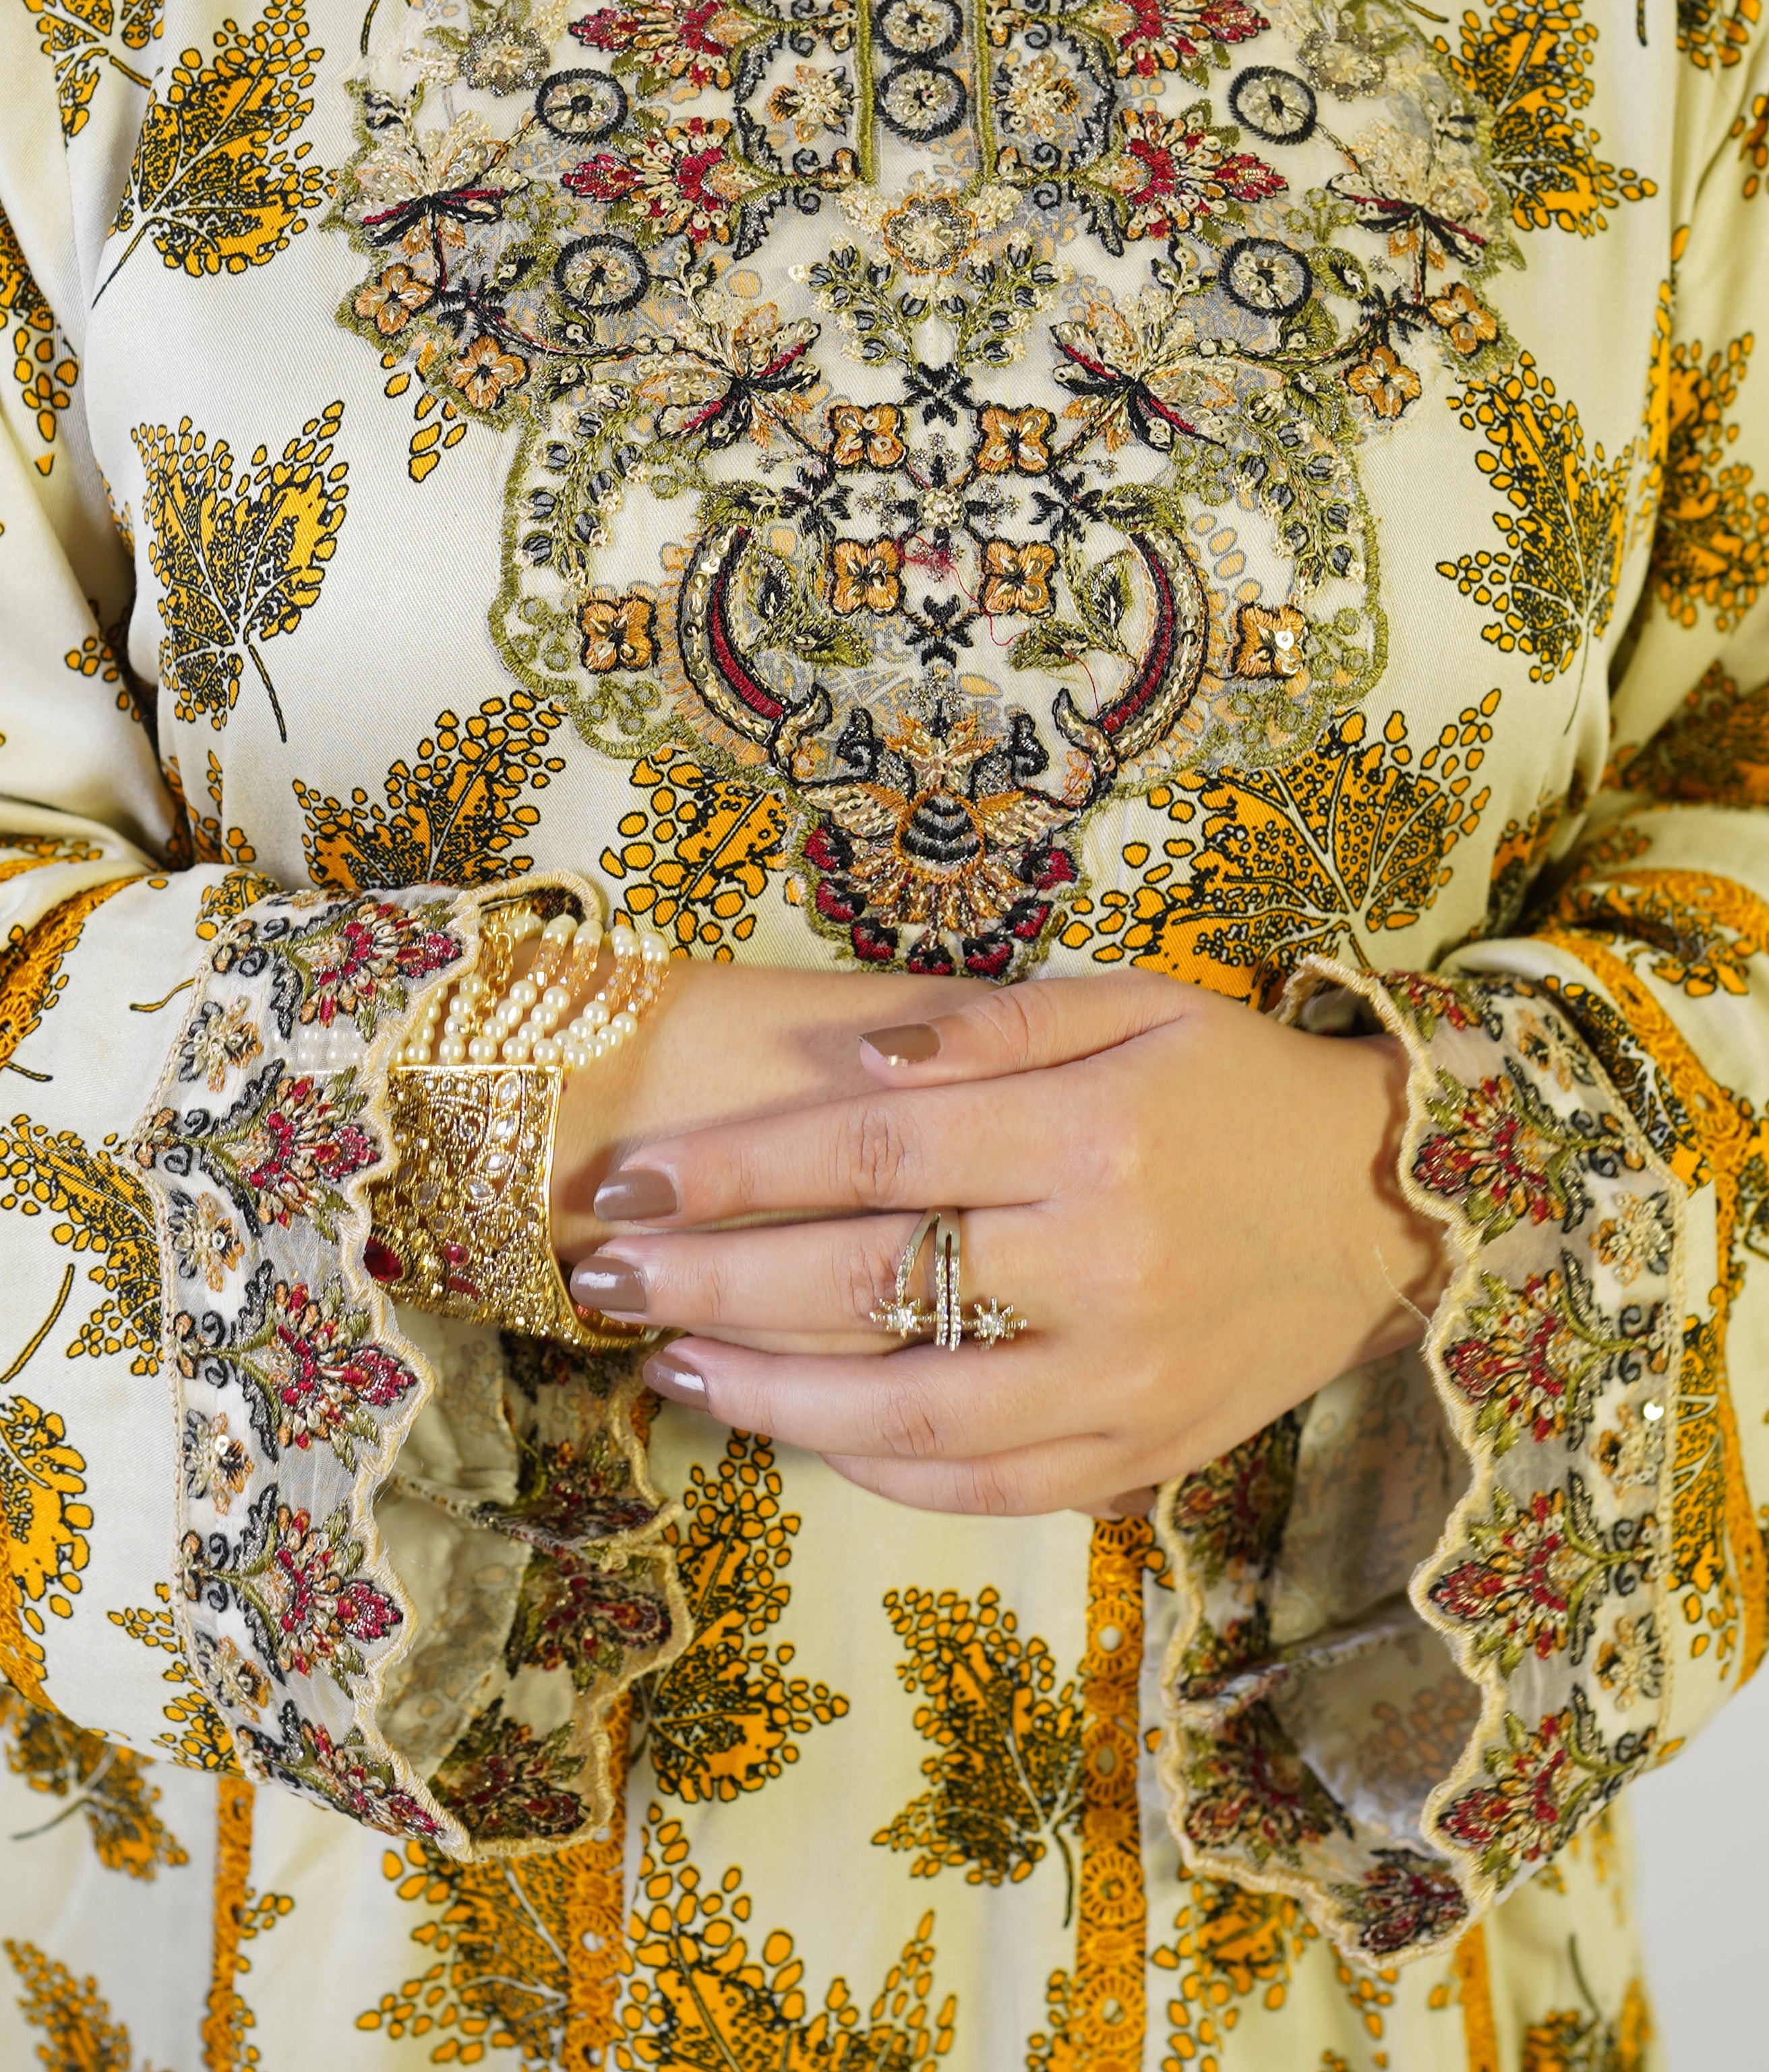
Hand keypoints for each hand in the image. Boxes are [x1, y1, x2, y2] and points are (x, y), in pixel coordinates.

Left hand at [568, 971, 1443, 1516]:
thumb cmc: (1238, 1087)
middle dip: (712, 1285)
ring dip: (768, 1396)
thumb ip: (993, 1024)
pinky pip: (986, 1488)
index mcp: (1092, 1132)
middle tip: (604, 1278)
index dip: (735, 1173)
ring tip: (670, 1365)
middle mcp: (1104, 1263)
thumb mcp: (1135, 1002)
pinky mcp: (1144, 1456)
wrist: (1392, 1208)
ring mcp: (1126, 1379)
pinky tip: (797, 1434)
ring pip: (911, 1417)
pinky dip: (878, 1473)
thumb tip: (858, 1066)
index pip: (871, 1157)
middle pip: (867, 1288)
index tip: (632, 1183)